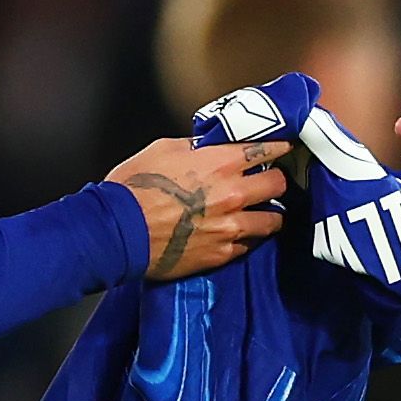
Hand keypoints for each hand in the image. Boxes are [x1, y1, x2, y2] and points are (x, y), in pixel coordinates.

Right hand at [107, 136, 288, 279]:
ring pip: (274, 220)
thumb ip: (196, 147)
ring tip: (260, 212)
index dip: (278, 147)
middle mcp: (234, 194)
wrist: (118, 232)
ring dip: (268, 213)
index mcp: (221, 162)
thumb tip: (209, 147)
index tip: (282, 147)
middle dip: (276, 181)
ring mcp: (231, 227)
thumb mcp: (163, 149)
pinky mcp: (223, 254)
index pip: (269, 148)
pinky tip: (239, 233)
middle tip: (269, 181)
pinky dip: (248, 237)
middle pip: (279, 184)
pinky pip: (250, 245)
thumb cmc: (134, 187)